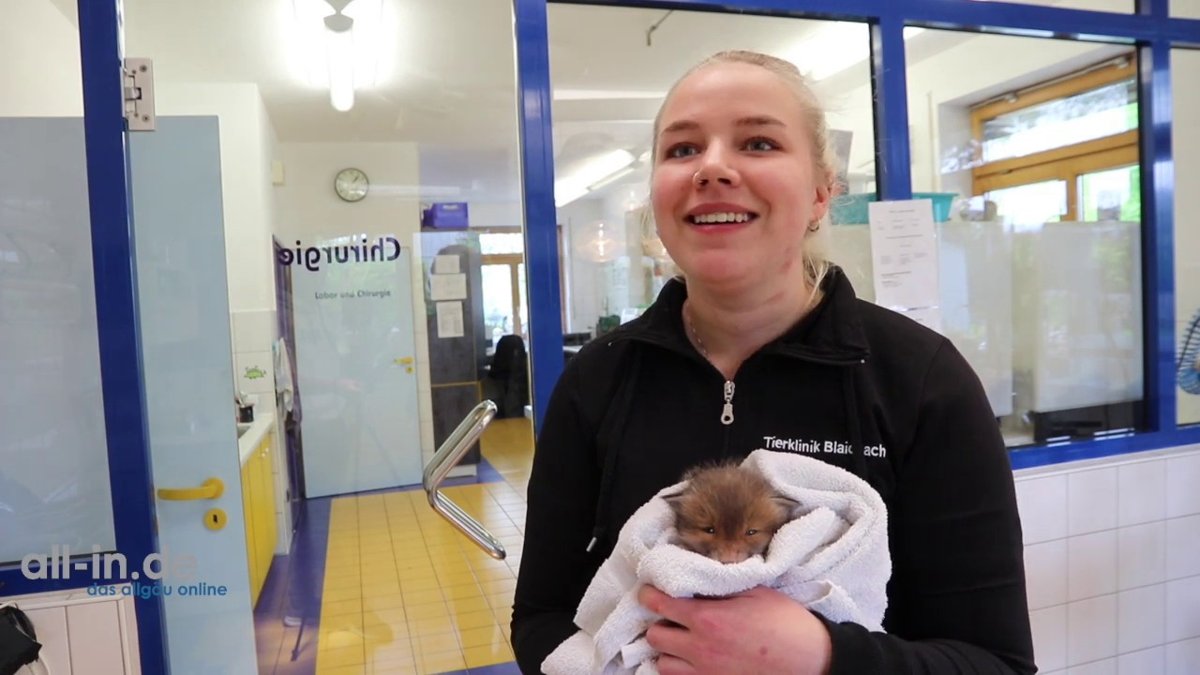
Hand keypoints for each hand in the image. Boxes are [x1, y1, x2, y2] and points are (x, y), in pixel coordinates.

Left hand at [637, 584, 831, 674]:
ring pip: (663, 663)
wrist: (810, 659)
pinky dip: (680, 669)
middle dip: (658, 623)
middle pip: (655, 636)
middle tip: (669, 615)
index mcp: (708, 618)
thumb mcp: (754, 592)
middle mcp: (700, 648)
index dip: (649, 594)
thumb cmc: (786, 623)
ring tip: (680, 639)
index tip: (649, 590)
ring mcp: (707, 672)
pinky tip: (691, 659)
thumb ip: (721, 587)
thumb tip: (698, 579)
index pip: (660, 604)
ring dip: (667, 649)